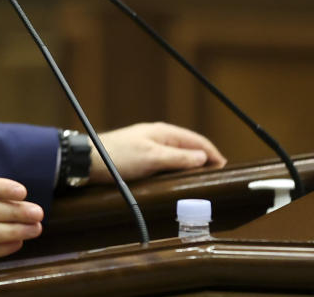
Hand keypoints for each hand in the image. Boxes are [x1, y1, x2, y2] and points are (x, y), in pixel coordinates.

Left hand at [89, 122, 226, 182]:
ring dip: (190, 166)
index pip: (197, 140)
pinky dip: (176, 170)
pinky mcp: (140, 158)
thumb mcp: (152, 158)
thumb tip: (204, 157)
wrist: (88, 161)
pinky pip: (165, 162)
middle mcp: (157, 137)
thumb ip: (179, 157)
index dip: (213, 153)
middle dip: (204, 160)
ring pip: (177, 156)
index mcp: (163, 132)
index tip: (225, 169)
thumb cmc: (118, 157)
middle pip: (188, 147)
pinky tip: (177, 180)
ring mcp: (148, 146)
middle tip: (215, 178)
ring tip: (200, 181)